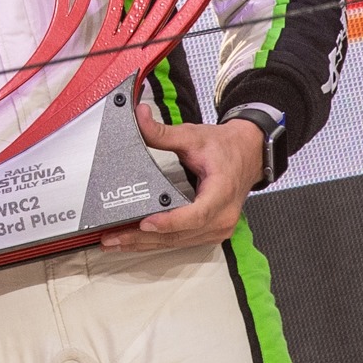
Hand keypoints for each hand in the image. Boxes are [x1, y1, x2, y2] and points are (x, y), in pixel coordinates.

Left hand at [100, 108, 262, 253]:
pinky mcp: (210, 231)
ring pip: (178, 242)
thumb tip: (140, 118)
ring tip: (116, 242)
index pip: (196, 214)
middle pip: (180, 234)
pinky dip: (158, 242)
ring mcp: (218, 227)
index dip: (170, 222)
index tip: (146, 223)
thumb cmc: (226, 148)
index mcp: (221, 192)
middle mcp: (222, 216)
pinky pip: (182, 241)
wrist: (249, 153)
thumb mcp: (193, 136)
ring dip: (145, 244)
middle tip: (113, 238)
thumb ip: (163, 132)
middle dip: (143, 238)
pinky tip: (136, 241)